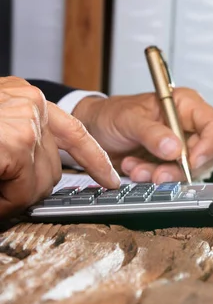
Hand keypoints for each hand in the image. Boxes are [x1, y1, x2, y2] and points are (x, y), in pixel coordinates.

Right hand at [0, 77, 119, 217]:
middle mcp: (30, 103)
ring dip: (10, 198)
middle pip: (54, 167)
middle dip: (25, 189)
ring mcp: (25, 121)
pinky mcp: (15, 143)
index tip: (110, 179)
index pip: (74, 130)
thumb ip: (18, 144)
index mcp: (23, 98)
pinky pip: (22, 193)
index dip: (94, 159)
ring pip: (40, 185)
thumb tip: (39, 179)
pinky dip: (2, 204)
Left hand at [73, 87, 212, 183]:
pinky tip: (134, 167)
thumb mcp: (129, 119)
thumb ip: (152, 133)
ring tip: (136, 169)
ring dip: (161, 174)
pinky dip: (151, 176)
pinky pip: (170, 175)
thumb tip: (175, 149)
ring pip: (187, 168)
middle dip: (180, 167)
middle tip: (158, 175)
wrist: (92, 129)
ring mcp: (179, 144)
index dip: (209, 145)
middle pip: (203, 151)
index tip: (192, 162)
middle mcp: (187, 125)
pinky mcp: (168, 161)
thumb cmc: (111, 114)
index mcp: (185, 105)